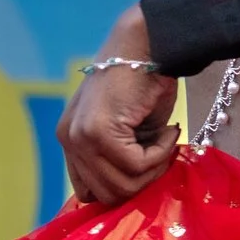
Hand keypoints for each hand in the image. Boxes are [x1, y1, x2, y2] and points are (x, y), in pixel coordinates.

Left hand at [57, 4, 180, 206]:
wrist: (149, 44)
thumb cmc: (145, 80)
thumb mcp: (128, 129)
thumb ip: (120, 157)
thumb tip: (132, 191)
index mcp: (70, 139)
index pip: (89, 192)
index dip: (123, 186)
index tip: (149, 169)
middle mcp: (68, 139)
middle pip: (107, 195)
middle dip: (143, 182)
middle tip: (164, 154)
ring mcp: (80, 137)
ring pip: (122, 184)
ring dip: (154, 168)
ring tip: (167, 140)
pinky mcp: (99, 132)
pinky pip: (137, 164)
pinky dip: (162, 153)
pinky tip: (171, 131)